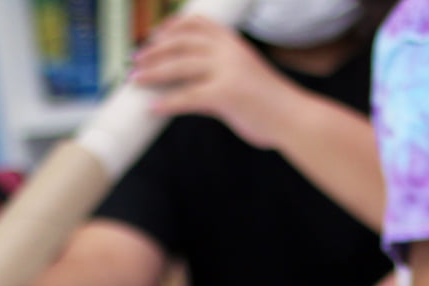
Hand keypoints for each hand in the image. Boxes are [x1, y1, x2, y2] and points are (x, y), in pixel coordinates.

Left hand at [132, 14, 302, 148]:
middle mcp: (229, 51)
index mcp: (233, 42)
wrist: (294, 118)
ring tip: (135, 80)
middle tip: (134, 61)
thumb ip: (218, 70)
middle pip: (181, 43)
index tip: (153, 37)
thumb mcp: (243, 73)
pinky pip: (187, 97)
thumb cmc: (268, 102)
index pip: (196, 24)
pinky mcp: (225, 95)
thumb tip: (186, 79)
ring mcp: (227, 71)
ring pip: (179, 66)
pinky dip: (166, 102)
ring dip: (152, 73)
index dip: (171, 27)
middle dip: (153, 51)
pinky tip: (152, 108)